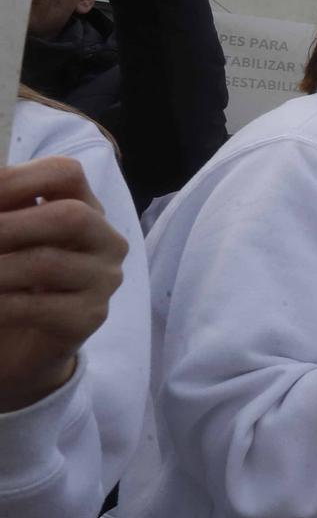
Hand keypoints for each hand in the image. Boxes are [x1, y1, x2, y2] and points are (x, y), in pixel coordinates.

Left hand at [0, 158, 128, 413]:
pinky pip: (36, 307)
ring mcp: (103, 280)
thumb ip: (2, 211)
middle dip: (7, 226)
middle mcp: (105, 240)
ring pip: (47, 264)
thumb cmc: (12, 278)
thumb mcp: (7, 237)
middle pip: (71, 216)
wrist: (23, 345)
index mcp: (85, 207)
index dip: (17, 178)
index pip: (67, 173)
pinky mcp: (89, 318)